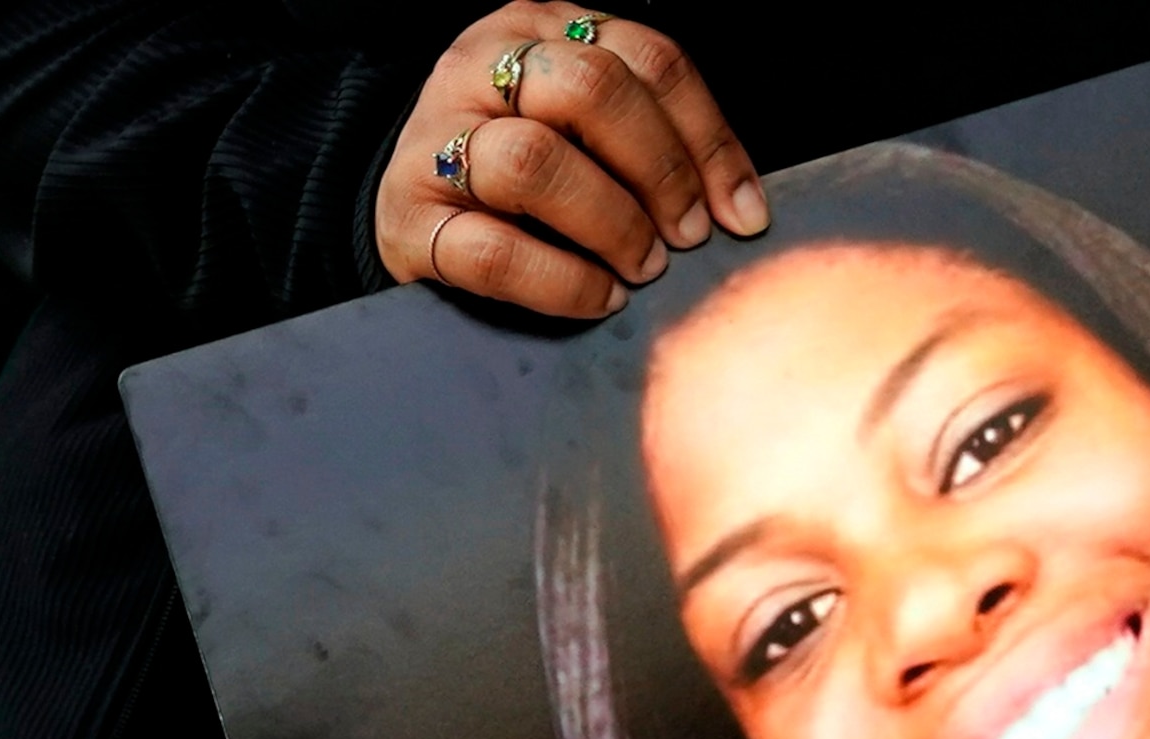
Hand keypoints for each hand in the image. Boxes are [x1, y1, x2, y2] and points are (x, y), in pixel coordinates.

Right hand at [375, 3, 765, 318]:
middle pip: (591, 88)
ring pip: (534, 160)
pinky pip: (495, 250)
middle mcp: (480, 66)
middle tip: (688, 236)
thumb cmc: (520, 180)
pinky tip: (600, 297)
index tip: (742, 212)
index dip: (708, 136)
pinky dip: (562, 280)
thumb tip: (741, 210)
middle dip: (659, 171)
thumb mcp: (583, 128)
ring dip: (610, 221)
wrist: (407, 214)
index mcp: (537, 30)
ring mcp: (435, 137)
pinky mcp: (410, 217)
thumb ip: (647, 138)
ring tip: (643, 267)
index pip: (647, 57)